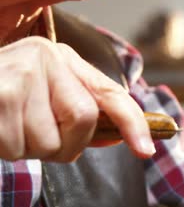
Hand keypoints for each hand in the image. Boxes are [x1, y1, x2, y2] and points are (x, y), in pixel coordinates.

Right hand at [0, 37, 154, 161]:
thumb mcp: (42, 96)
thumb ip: (79, 112)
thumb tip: (122, 136)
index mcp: (62, 57)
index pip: (112, 93)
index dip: (134, 123)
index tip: (148, 149)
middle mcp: (45, 57)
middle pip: (84, 120)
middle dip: (64, 143)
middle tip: (36, 134)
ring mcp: (20, 73)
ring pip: (49, 141)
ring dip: (27, 148)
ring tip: (7, 126)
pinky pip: (19, 147)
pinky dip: (6, 148)